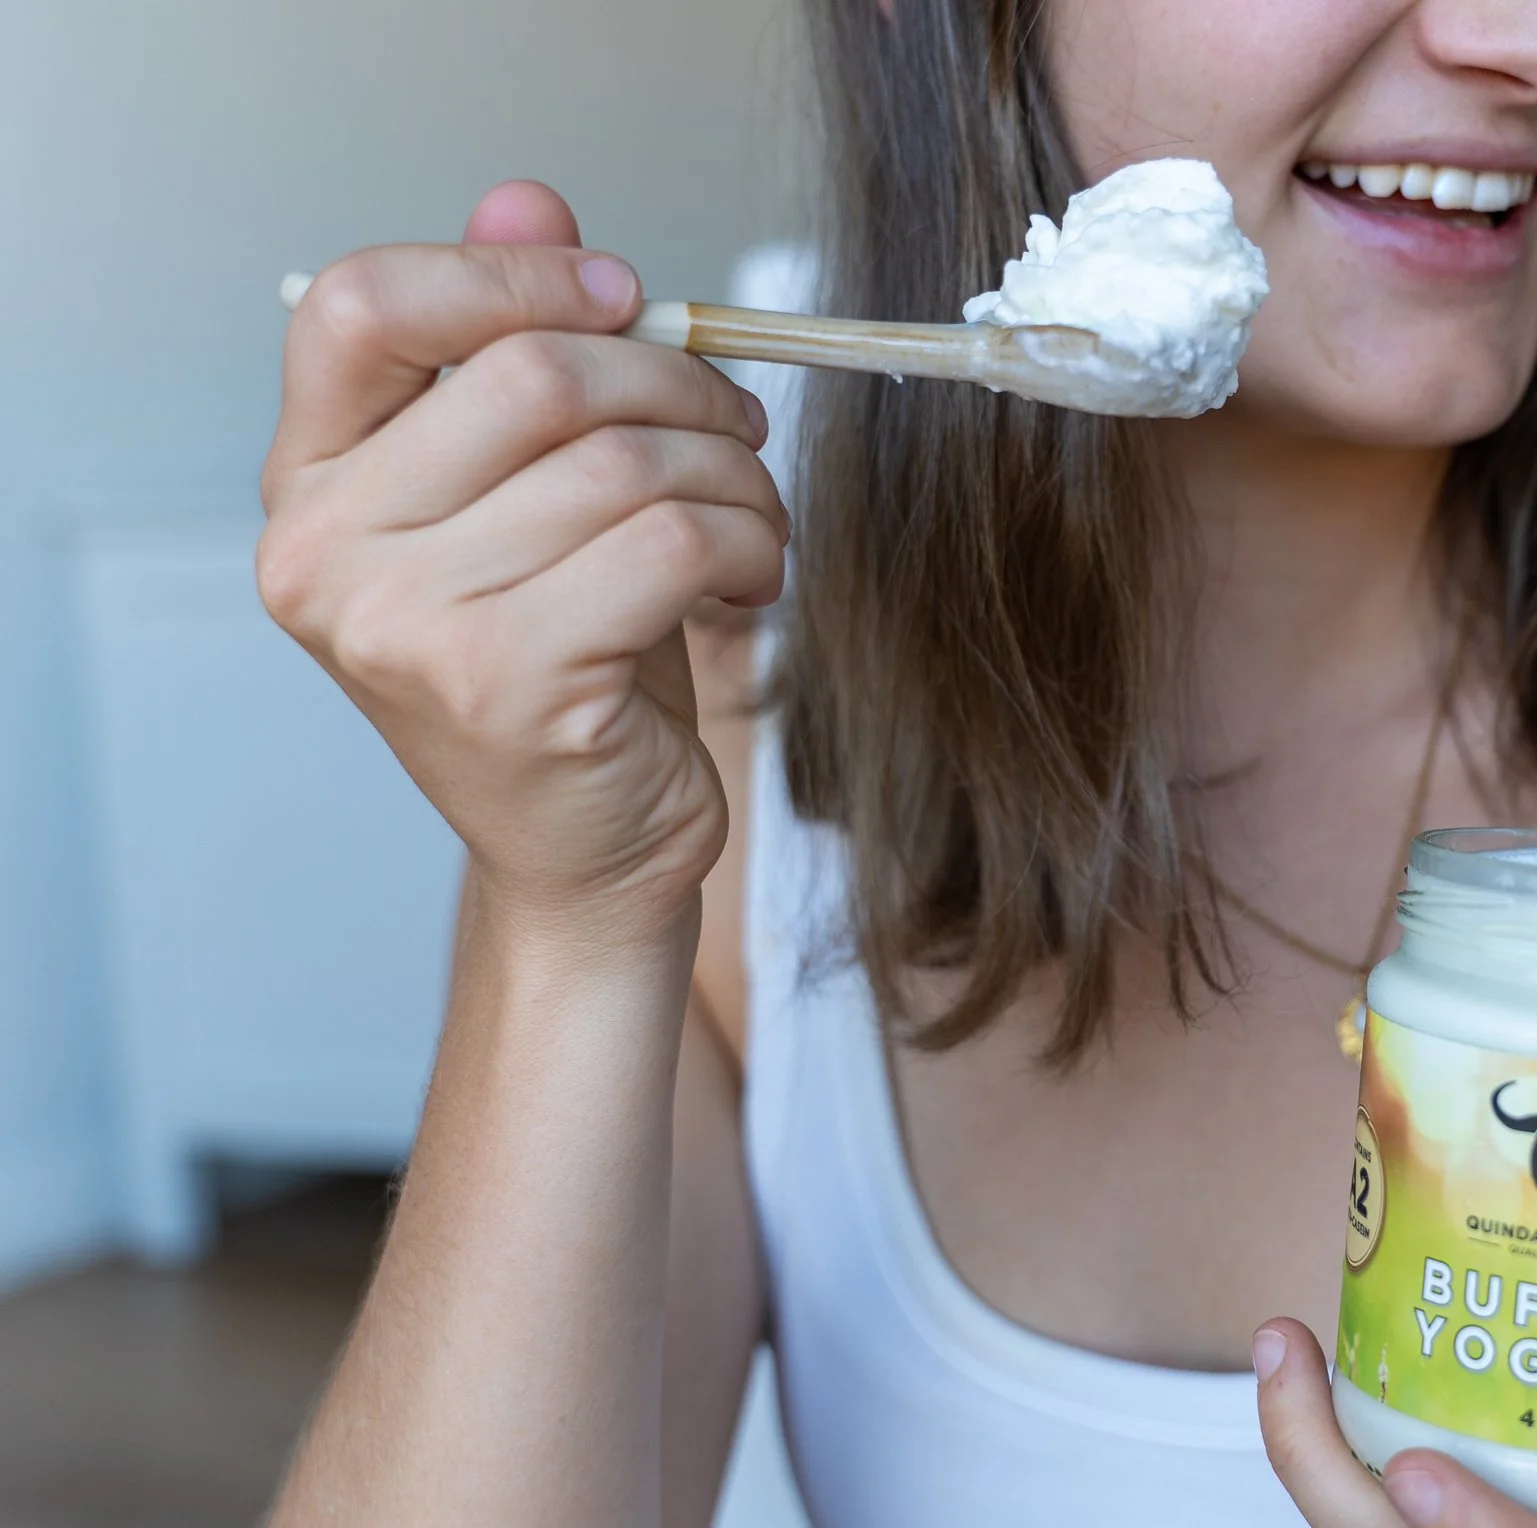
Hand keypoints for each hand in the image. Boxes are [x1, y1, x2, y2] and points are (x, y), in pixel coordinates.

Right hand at [258, 182, 788, 943]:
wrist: (587, 853)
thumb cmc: (568, 668)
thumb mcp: (533, 497)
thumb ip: (511, 346)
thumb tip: (527, 195)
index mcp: (312, 484)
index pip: (362, 303)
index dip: (508, 272)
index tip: (622, 292)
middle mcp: (327, 552)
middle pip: (531, 372)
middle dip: (674, 382)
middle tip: (735, 426)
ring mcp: (406, 626)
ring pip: (622, 462)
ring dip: (731, 477)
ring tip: (753, 521)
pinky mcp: (506, 685)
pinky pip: (670, 543)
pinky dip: (747, 544)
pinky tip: (753, 578)